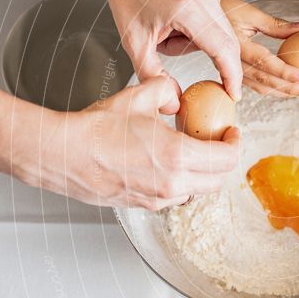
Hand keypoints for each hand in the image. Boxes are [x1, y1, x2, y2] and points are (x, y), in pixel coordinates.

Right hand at [33, 76, 240, 209]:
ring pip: (198, 191)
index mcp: (176, 156)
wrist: (63, 153)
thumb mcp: (138, 96)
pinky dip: (181, 183)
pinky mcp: (144, 205)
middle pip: (218, 180)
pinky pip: (175, 197)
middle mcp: (172, 183)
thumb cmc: (96, 128)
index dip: (235, 144)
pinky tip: (168, 165)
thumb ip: (167, 92)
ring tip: (192, 152)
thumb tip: (178, 100)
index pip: (226, 158)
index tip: (232, 133)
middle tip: (218, 142)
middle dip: (224, 160)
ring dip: (203, 173)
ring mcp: (158, 198)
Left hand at [99, 0, 242, 99]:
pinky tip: (175, 26)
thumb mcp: (134, 42)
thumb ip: (153, 76)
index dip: (232, 76)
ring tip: (167, 36)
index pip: (223, 49)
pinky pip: (215, 25)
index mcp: (188, 9)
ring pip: (221, 37)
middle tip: (196, 75)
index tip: (234, 95)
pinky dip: (199, 34)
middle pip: (228, 45)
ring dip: (198, 46)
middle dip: (212, 64)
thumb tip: (173, 104)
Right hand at [220, 0, 298, 96]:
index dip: (284, 71)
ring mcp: (231, 70)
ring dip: (283, 92)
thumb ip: (275, 24)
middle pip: (263, 80)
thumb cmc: (223, 9)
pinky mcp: (233, 73)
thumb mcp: (249, 13)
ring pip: (260, 87)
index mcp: (235, 44)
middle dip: (289, 88)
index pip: (263, 62)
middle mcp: (231, 61)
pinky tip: (288, 90)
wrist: (197, 18)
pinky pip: (254, 85)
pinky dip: (273, 89)